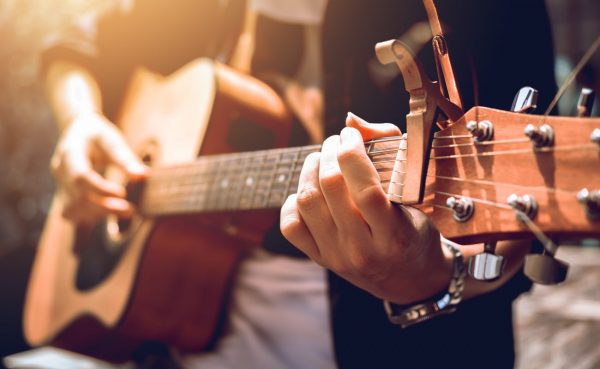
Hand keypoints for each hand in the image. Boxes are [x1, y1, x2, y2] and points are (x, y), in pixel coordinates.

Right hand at [50, 111, 145, 224]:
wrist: (77, 130)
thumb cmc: (97, 134)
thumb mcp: (112, 139)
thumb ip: (126, 158)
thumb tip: (143, 176)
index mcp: (70, 152)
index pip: (80, 176)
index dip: (100, 189)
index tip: (123, 193)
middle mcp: (60, 170)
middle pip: (77, 196)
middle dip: (104, 206)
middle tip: (131, 210)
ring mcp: (59, 184)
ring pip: (72, 209)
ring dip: (99, 214)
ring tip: (126, 212)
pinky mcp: (63, 194)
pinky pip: (72, 213)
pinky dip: (91, 216)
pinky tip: (112, 211)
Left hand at [281, 113, 450, 303]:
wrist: (409, 280)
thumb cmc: (414, 231)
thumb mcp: (416, 197)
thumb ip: (389, 151)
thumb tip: (350, 120)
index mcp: (393, 234)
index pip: (365, 189)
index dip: (352, 152)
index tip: (351, 134)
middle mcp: (362, 249)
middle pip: (330, 188)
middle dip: (329, 152)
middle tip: (337, 142)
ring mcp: (336, 256)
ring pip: (307, 202)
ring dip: (310, 169)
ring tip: (322, 159)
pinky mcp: (320, 259)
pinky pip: (291, 225)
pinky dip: (294, 200)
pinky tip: (311, 191)